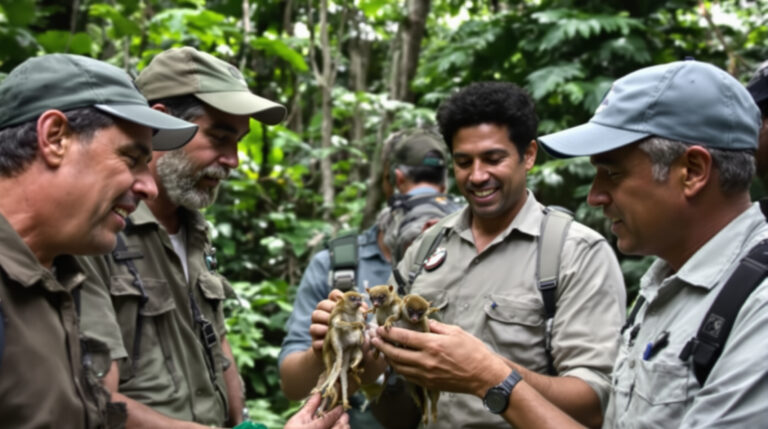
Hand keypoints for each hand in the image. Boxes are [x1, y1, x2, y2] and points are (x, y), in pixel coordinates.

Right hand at [284, 393, 349, 428]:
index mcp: (315, 428)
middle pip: (339, 428)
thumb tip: (318, 394)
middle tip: (345, 415)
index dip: (337, 411)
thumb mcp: (298, 419)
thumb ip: (310, 406)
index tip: (341, 407)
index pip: (330, 418)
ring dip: (343, 428)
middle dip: (343, 420)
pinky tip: (336, 428)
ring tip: (343, 424)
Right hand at [309, 290, 369, 355]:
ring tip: (331, 330)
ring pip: (314, 315)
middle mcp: (324, 313)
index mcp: (334, 308)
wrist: (340, 355)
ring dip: (324, 322)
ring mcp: (317, 325)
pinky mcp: (314, 340)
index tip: (345, 302)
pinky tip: (326, 342)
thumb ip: (360, 314)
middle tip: (340, 317)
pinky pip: (313, 335)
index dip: (338, 296)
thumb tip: (363, 307)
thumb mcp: (356, 325)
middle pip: (322, 303)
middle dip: (331, 309)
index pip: (333, 294)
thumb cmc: (349, 335)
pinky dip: (320, 339)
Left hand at [371, 320, 508, 396]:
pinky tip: (398, 362)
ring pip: (399, 367)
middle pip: (396, 354)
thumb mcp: (455, 332)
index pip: (403, 337)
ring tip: (383, 350)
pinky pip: (408, 376)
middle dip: (382, 346)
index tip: (380, 328)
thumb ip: (436, 326)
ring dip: (389, 358)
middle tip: (374, 338)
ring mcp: (426, 375)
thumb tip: (424, 322)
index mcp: (432, 345)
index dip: (388, 332)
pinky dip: (400, 369)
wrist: (484, 376)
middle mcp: (426, 361)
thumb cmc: (473, 352)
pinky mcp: (429, 384)